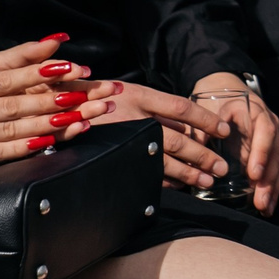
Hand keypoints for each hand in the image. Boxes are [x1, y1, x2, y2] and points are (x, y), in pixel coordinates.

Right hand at [0, 37, 115, 183]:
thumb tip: (2, 82)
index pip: (5, 78)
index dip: (39, 71)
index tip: (68, 65)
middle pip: (17, 101)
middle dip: (56, 95)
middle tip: (87, 91)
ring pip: (13, 126)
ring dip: (50, 121)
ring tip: (79, 115)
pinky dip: (24, 146)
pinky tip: (47, 141)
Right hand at [72, 78, 274, 209]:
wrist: (54, 108)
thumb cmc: (94, 98)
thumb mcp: (125, 92)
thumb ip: (154, 107)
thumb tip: (190, 127)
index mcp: (138, 96)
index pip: (182, 107)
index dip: (206, 120)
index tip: (224, 131)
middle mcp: (132, 117)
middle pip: (177, 140)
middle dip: (203, 155)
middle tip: (222, 166)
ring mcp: (121, 138)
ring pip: (163, 159)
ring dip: (189, 172)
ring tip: (207, 180)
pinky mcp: (110, 155)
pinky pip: (143, 171)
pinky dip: (163, 179)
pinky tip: (179, 185)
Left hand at [192, 73, 278, 212]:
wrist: (223, 86)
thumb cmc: (214, 98)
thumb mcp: (208, 107)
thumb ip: (203, 129)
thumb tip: (195, 153)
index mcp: (257, 112)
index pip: (265, 134)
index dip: (261, 154)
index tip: (254, 174)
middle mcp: (270, 125)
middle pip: (275, 155)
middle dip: (268, 181)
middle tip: (261, 201)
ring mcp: (272, 139)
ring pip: (278, 165)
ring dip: (272, 188)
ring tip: (265, 208)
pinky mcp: (269, 150)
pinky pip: (275, 170)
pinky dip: (272, 188)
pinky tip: (267, 205)